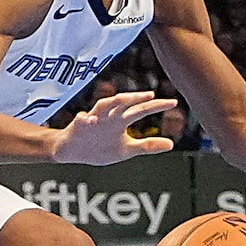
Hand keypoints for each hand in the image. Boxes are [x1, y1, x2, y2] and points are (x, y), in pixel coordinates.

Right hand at [51, 93, 179, 164]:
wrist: (71, 151)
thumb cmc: (100, 147)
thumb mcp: (127, 149)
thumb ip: (147, 145)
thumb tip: (172, 144)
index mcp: (121, 120)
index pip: (141, 110)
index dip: (156, 106)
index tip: (173, 102)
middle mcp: (108, 116)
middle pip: (123, 103)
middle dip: (136, 98)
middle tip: (150, 95)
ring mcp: (92, 120)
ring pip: (102, 106)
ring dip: (111, 101)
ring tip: (121, 98)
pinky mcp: (77, 127)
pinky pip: (80, 121)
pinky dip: (84, 119)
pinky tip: (88, 119)